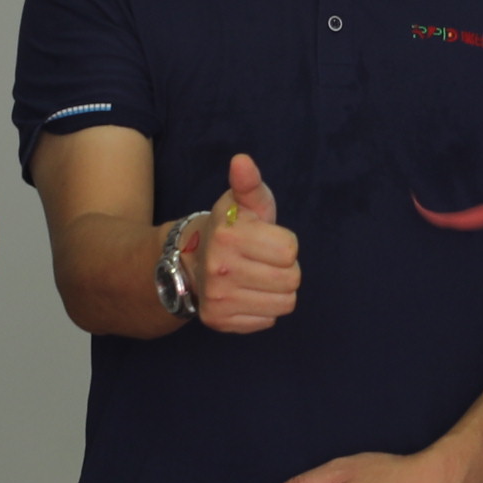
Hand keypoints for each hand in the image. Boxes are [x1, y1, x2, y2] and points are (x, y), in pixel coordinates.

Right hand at [189, 155, 300, 332]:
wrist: (191, 259)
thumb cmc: (231, 227)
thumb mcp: (242, 202)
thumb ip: (249, 183)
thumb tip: (242, 161)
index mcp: (228, 236)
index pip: (290, 250)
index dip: (284, 243)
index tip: (266, 239)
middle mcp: (219, 269)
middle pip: (291, 279)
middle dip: (284, 268)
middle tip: (263, 260)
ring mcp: (218, 299)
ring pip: (285, 303)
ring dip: (277, 290)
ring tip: (257, 276)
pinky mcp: (219, 322)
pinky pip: (268, 320)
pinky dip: (263, 308)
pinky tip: (246, 293)